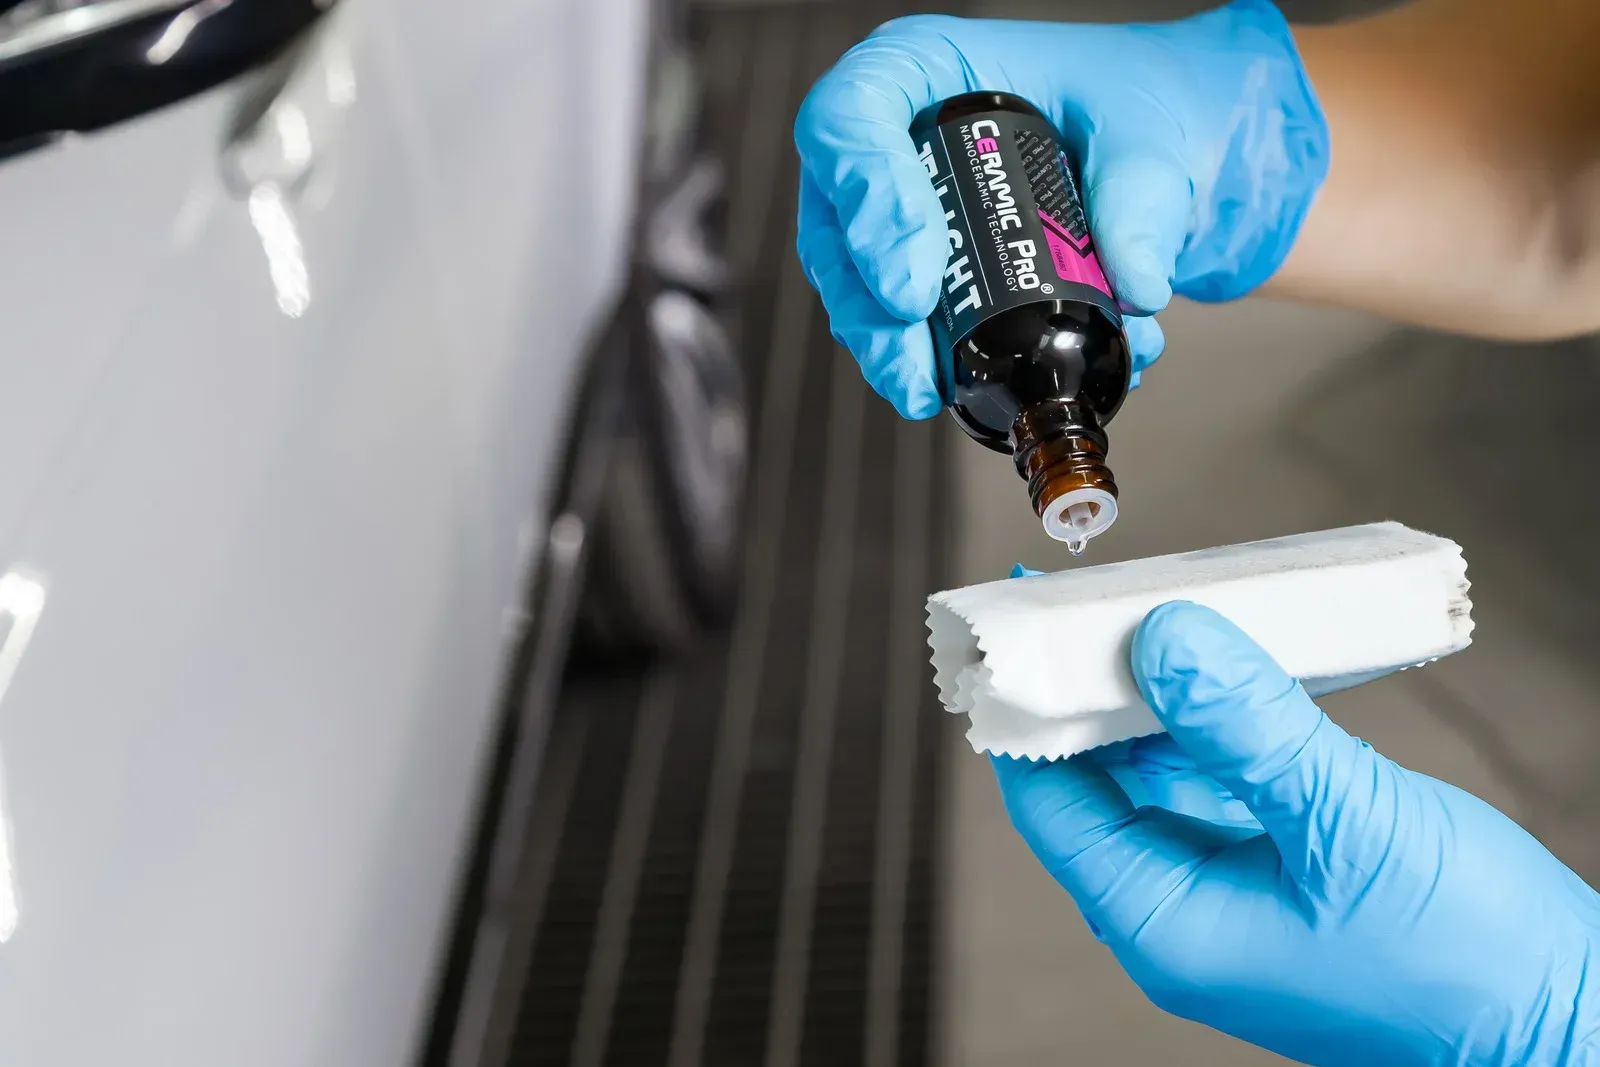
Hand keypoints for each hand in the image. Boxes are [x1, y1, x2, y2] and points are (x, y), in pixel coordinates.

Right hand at [793, 0, 1327, 418]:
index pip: (852, 117)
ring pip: (851, 280)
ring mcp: (893, 204)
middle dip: (869, 306)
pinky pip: (891, 317)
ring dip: (885, 346)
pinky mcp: (914, 263)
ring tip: (930, 391)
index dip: (869, 203)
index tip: (917, 286)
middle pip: (836, 219)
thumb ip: (1143, 201)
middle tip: (917, 364)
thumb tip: (1136, 285)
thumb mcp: (1147, 134)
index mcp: (927, 66)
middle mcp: (894, 135)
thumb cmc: (1129, 103)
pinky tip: (965, 388)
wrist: (1157, 146)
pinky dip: (928, 360)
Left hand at [993, 597, 1599, 1065]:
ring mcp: (1228, 892)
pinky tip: (1225, 667)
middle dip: (1091, 691)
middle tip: (1094, 598)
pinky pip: (1218, 784)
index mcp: (1163, 921)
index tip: (1022, 627)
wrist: (1570, 1027)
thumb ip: (1246, 726)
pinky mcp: (1277, 872)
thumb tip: (1161, 640)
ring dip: (1157, 700)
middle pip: (1095, 782)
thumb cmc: (1467, 965)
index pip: (1048, 800)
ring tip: (1155, 613)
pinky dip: (1214, 726)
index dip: (1028, 710)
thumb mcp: (1346, 822)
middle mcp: (1178, 911)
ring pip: (1158, 777)